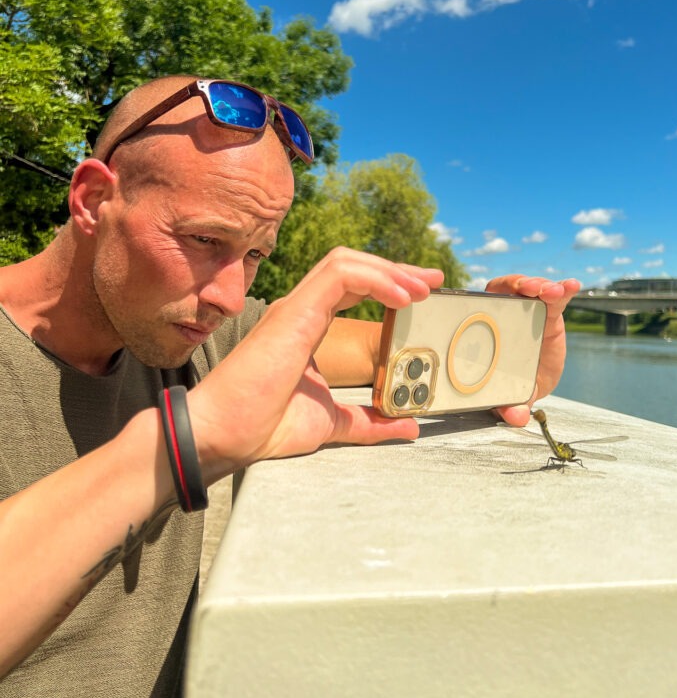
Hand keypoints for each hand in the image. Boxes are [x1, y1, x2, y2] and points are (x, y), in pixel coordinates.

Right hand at [189, 248, 443, 478]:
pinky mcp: (293, 312)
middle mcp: (300, 310)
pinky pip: (339, 275)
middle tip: (433, 280)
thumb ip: (368, 421)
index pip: (352, 287)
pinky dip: (374, 279)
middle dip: (396, 269)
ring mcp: (295, 308)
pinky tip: (400, 297)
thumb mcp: (331, 423)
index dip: (388, 283)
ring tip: (421, 288)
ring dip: (389, 270)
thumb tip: (407, 426)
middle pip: (354, 267)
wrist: (223, 435)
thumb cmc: (261, 425)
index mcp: (307, 326)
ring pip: (346, 262)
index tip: (421, 293)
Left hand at [484, 273, 580, 426]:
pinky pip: (557, 298)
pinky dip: (564, 290)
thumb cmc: (511, 383)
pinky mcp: (549, 313)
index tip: (505, 295)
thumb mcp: (511, 395)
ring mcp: (528, 310)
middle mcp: (506, 313)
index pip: (484, 302)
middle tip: (533, 289)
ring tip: (557, 291)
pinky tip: (572, 286)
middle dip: (520, 284)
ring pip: (534, 290)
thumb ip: (510, 406)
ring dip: (544, 287)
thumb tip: (517, 418)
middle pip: (509, 289)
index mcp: (487, 326)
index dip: (491, 295)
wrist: (530, 383)